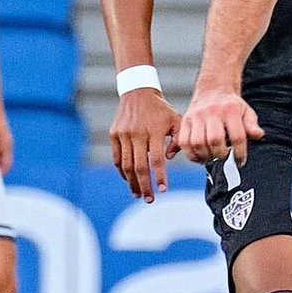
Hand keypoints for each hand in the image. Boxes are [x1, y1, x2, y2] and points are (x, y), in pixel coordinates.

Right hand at [110, 86, 180, 200]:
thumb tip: (169, 158)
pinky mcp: (113, 135)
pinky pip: (116, 158)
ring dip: (132, 182)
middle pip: (139, 167)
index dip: (160, 176)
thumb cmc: (161, 110)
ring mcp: (123, 135)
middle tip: (149, 199)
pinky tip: (129, 180)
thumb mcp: (176, 120)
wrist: (138, 93)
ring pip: (126, 165)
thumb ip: (177, 140)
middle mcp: (137, 134)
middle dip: (144, 186)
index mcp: (153, 131)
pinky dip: (122, 172)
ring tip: (138, 194)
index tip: (163, 190)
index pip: (157, 160)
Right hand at [176, 88, 261, 167]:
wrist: (213, 90)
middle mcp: (212, 112)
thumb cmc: (231, 106)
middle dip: (221, 154)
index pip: (237, 136)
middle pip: (215, 140)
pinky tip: (200, 156)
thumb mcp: (246, 112)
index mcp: (230, 110)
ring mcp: (196, 116)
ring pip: (198, 143)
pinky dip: (191, 154)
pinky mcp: (185, 121)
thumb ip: (252, 125)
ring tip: (212, 157)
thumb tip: (258, 135)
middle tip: (224, 156)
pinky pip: (184, 142)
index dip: (240, 153)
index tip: (240, 161)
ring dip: (206, 156)